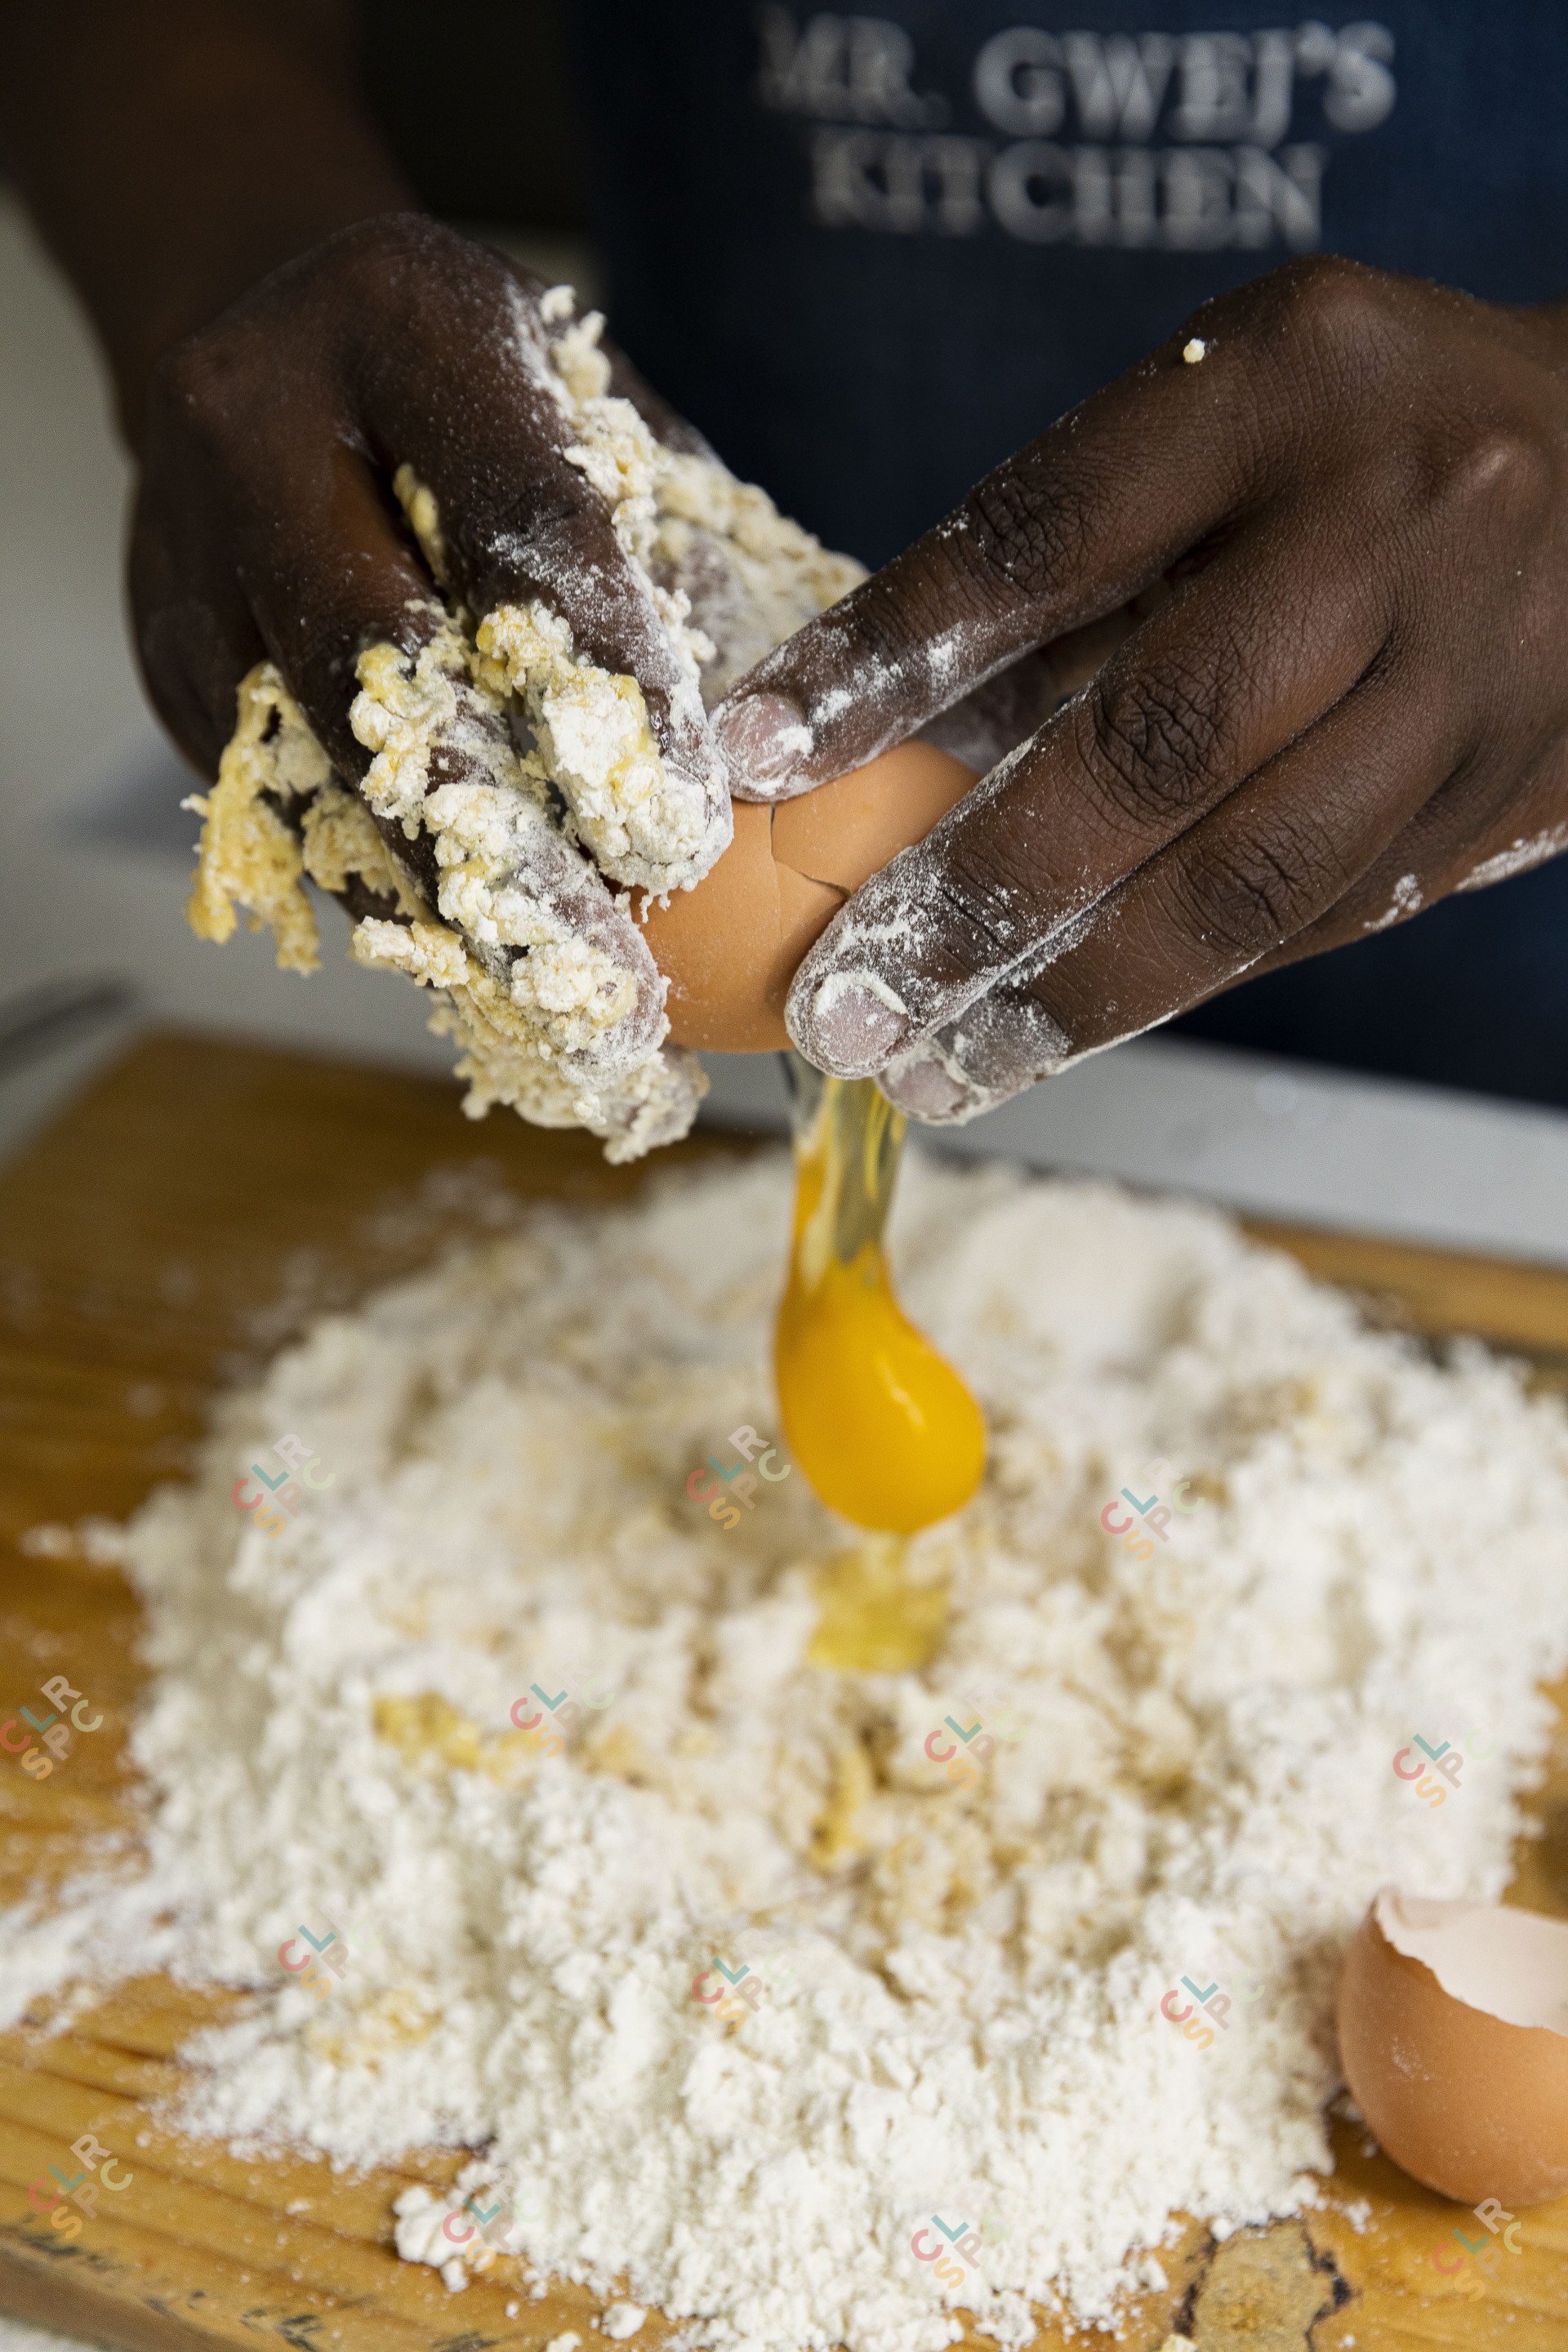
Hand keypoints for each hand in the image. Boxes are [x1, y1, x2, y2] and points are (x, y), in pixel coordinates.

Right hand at [131, 212, 722, 1056]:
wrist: (268, 348)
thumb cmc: (487, 400)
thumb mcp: (597, 413)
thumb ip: (673, 546)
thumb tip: (800, 739)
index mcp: (404, 324)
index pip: (515, 519)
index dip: (605, 682)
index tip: (687, 822)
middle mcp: (263, 430)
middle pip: (380, 662)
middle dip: (507, 839)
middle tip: (612, 972)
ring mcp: (193, 557)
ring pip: (315, 763)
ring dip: (446, 906)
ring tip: (559, 1016)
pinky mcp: (173, 664)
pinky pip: (284, 808)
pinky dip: (394, 898)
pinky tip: (487, 976)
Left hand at [714, 257, 1567, 1119]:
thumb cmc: (1373, 428)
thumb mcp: (1224, 406)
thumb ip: (1082, 553)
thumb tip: (885, 728)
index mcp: (1285, 384)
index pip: (1046, 536)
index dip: (885, 657)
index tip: (749, 760)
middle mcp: (1391, 524)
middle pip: (1154, 743)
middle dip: (976, 895)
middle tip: (846, 1006)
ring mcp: (1467, 673)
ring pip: (1249, 877)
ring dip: (1073, 999)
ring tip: (938, 1072)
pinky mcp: (1504, 793)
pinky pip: (1317, 918)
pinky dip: (1175, 986)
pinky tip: (1064, 1031)